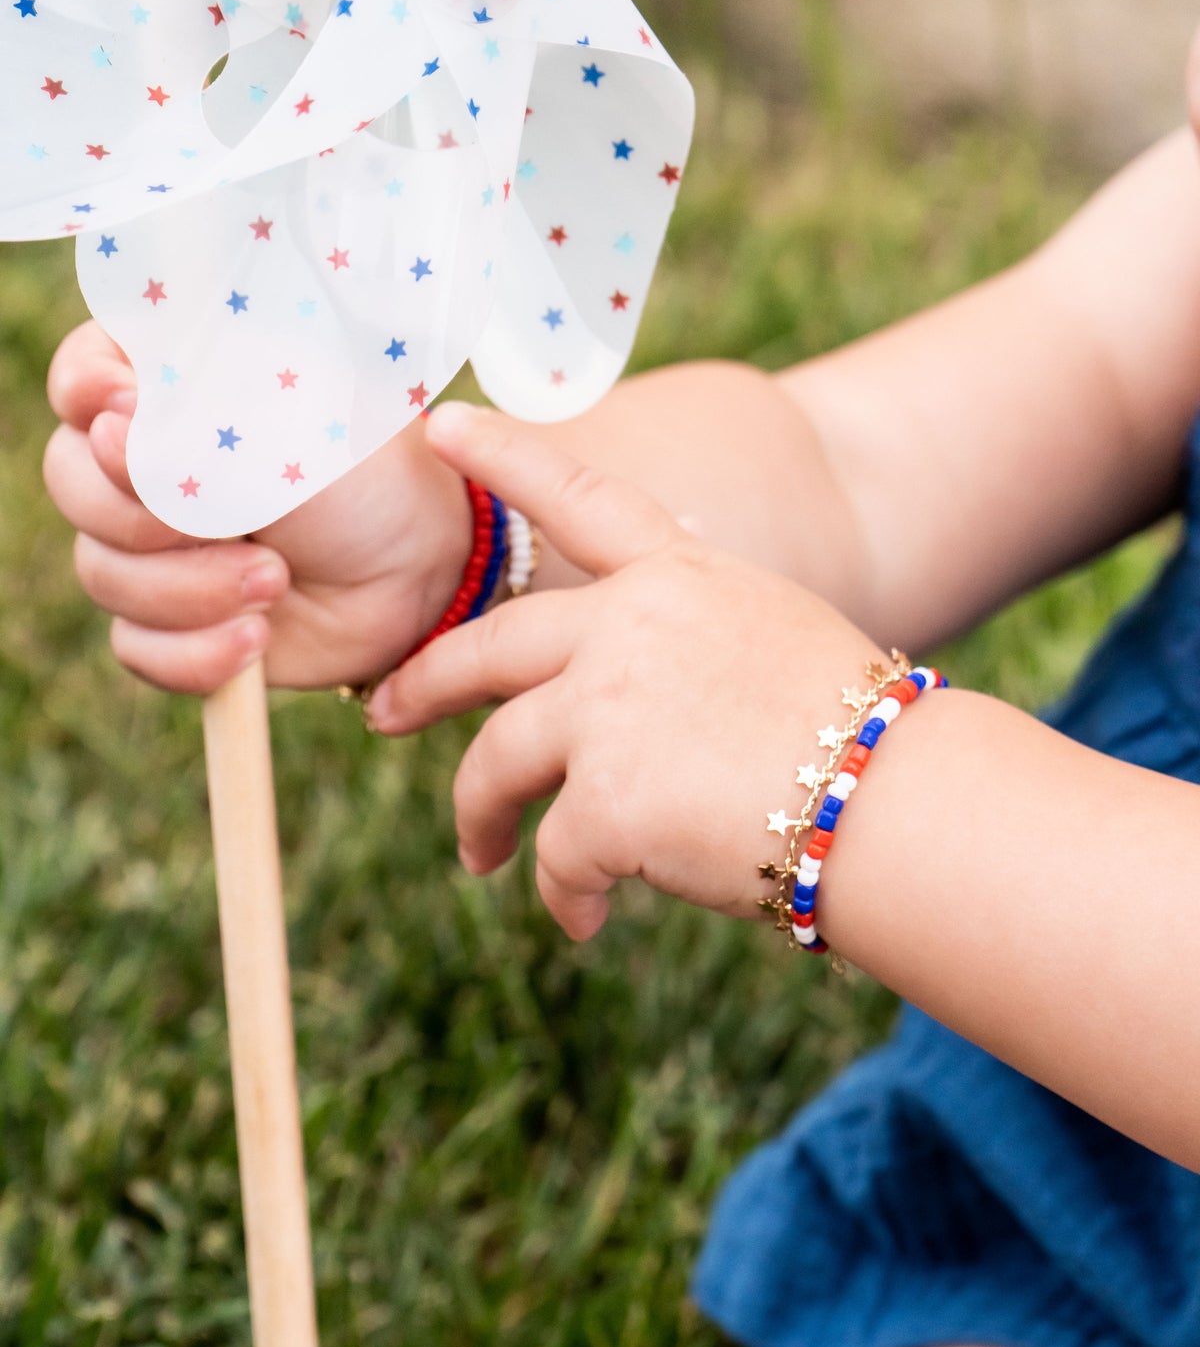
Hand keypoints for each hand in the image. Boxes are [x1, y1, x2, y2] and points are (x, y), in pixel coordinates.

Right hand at [43, 323, 472, 693]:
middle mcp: (144, 465)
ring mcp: (152, 546)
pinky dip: (194, 653)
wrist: (419, 574)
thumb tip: (105, 427)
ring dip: (190, 590)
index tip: (131, 417)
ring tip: (276, 584)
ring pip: (102, 573)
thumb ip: (196, 423)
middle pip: (70, 483)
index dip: (90, 398)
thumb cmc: (366, 477)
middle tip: (238, 525)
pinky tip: (254, 640)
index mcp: (169, 388)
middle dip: (147, 515)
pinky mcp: (172, 621)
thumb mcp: (290, 428)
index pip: (81, 378)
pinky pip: (135, 646)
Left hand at [369, 405, 885, 939]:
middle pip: (487, 650)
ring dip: (480, 817)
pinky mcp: (608, 796)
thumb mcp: (775, 640)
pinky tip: (586, 918)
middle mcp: (630, 626)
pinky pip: (554, 854)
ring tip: (484, 859)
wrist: (899, 807)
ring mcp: (611, 706)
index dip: (507, 457)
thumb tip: (623, 674)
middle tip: (382, 713)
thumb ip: (690, 635)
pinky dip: (564, 895)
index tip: (440, 427)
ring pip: (496, 762)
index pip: (580, 498)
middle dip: (421, 685)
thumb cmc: (860, 740)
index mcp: (680, 579)